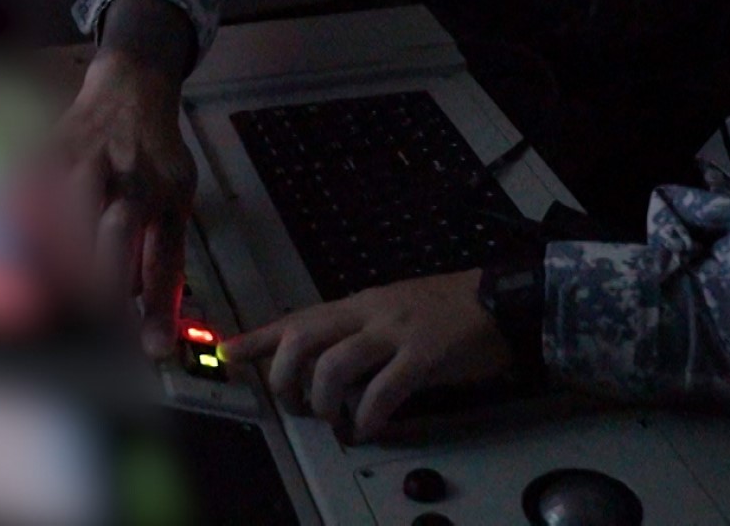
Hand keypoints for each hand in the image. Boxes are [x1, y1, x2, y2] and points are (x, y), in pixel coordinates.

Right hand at [25, 50, 196, 357]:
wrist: (130, 90)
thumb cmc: (156, 159)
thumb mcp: (179, 201)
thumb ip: (165, 262)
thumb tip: (158, 329)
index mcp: (166, 193)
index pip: (164, 259)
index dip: (159, 309)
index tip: (154, 351)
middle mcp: (128, 176)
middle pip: (114, 235)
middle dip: (104, 285)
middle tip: (96, 328)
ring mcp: (83, 162)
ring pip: (68, 220)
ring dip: (63, 266)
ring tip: (56, 305)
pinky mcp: (46, 153)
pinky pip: (28, 199)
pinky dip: (23, 232)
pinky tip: (19, 260)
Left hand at [224, 270, 512, 441]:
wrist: (502, 301)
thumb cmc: (449, 311)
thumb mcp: (393, 312)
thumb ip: (358, 332)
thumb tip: (324, 363)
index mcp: (360, 304)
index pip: (298, 318)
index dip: (259, 337)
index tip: (228, 351)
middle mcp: (370, 312)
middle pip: (303, 338)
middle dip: (286, 378)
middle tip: (297, 406)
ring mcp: (396, 331)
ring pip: (334, 365)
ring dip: (325, 402)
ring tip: (338, 421)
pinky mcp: (424, 353)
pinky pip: (383, 389)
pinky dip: (370, 415)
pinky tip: (371, 427)